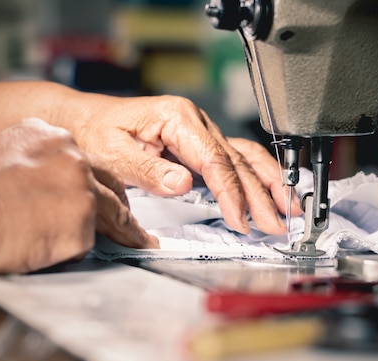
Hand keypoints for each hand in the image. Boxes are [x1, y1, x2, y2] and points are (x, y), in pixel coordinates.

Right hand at [0, 118, 153, 273]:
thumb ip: (31, 163)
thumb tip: (39, 184)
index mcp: (50, 137)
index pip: (84, 160)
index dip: (93, 180)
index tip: (100, 192)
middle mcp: (73, 158)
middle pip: (110, 183)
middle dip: (121, 204)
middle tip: (132, 221)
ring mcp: (83, 190)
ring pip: (112, 213)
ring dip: (127, 231)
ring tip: (141, 243)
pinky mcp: (83, 224)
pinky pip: (87, 242)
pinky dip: (77, 250)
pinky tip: (63, 253)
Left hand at [58, 94, 299, 234]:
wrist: (86, 120)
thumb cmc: (95, 133)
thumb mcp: (112, 152)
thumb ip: (147, 169)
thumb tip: (183, 183)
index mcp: (178, 118)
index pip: (215, 161)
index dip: (231, 193)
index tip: (241, 220)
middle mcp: (195, 122)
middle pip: (237, 161)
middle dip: (260, 195)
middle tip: (276, 224)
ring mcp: (201, 131)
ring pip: (244, 157)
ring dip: (270, 183)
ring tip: (291, 207)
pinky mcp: (200, 143)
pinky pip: (236, 157)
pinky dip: (257, 175)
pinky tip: (272, 189)